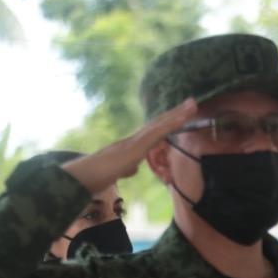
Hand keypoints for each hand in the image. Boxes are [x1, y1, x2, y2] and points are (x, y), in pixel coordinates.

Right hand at [61, 98, 196, 193]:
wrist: (85, 175)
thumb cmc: (99, 175)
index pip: (155, 131)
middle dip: (176, 113)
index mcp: (134, 145)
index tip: (182, 114)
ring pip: (159, 125)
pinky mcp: (135, 147)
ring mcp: (135, 141)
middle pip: (159, 123)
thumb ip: (128, 168)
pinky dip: (168, 126)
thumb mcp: (120, 171)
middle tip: (192, 102)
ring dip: (177, 115)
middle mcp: (135, 139)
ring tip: (192, 105)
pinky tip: (179, 120)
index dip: (169, 122)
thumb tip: (135, 167)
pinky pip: (155, 135)